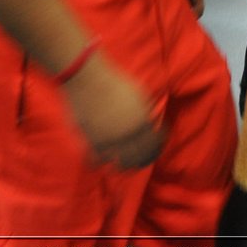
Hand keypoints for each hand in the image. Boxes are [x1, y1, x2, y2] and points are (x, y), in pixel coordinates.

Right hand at [61, 52, 166, 169]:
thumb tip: (151, 124)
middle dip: (145, 160)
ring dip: (126, 166)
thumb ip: (146, 111)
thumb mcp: (138, 94)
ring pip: (121, 164)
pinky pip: (98, 161)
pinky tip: (105, 161)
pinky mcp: (91, 142)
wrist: (87, 80)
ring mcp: (109, 140)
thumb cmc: (114, 83)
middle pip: (140, 158)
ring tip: (126, 165)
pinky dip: (102, 163)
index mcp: (141, 121)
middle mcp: (127, 134)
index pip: (155, 143)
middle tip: (145, 160)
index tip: (158, 144)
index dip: (159, 145)